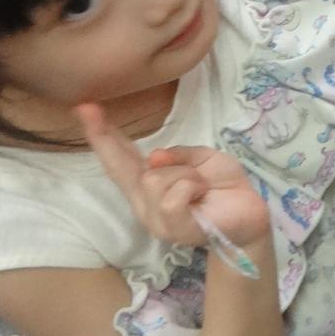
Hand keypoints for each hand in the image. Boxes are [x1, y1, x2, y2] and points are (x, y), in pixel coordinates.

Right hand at [78, 102, 269, 250]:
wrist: (249, 216)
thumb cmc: (223, 186)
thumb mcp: (201, 159)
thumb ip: (177, 155)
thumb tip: (153, 158)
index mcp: (149, 183)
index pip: (121, 158)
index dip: (102, 136)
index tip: (85, 109)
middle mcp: (144, 202)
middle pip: (119, 166)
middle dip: (105, 136)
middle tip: (86, 107)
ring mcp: (154, 218)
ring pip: (153, 178)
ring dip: (185, 173)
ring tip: (201, 184)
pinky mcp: (172, 228)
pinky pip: (172, 195)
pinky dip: (192, 185)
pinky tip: (202, 193)